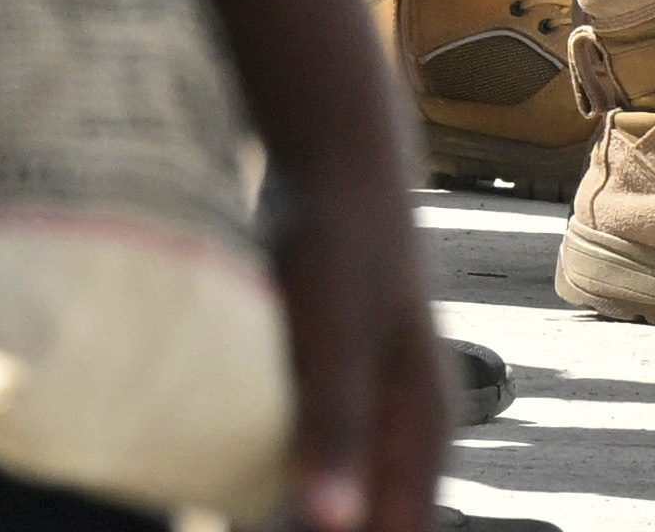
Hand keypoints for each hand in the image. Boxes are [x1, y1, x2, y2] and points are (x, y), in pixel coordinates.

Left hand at [266, 142, 452, 531]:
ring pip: (341, 496)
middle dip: (319, 525)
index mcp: (421, 428)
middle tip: (235, 522)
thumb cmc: (341, 240)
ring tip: (233, 509)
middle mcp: (406, 429)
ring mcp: (373, 410)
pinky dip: (281, 485)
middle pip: (369, 520)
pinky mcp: (336, 392)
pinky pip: (316, 464)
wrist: (334, 159)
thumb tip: (334, 522)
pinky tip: (235, 485)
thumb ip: (335, 425)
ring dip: (298, 512)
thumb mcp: (333, 334)